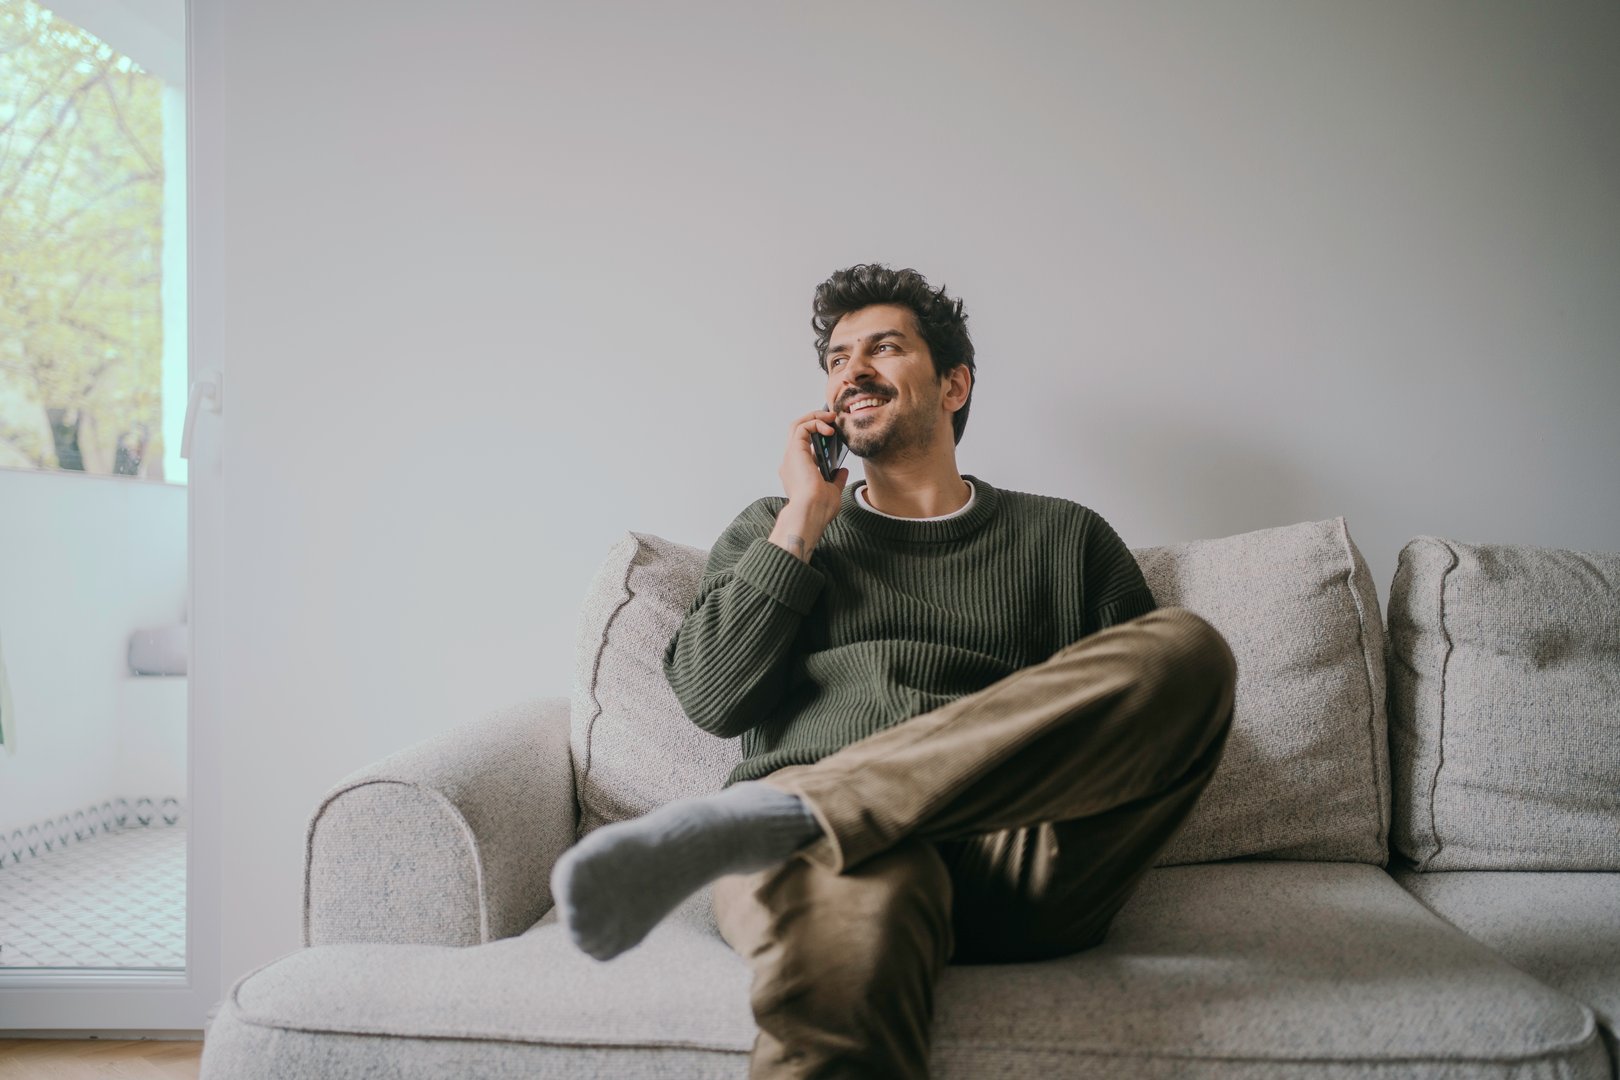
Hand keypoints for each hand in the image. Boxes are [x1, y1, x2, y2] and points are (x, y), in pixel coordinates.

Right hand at [771, 408, 846, 560]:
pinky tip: (830, 429)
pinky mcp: (794, 450)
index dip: (817, 436)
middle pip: (797, 432)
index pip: (804, 447)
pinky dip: (816, 422)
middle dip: (815, 421)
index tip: (833, 433)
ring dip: (815, 417)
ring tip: (831, 417)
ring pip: (797, 425)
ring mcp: (790, 456)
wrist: (811, 513)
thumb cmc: (819, 509)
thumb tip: (842, 471)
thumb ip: (835, 480)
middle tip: (832, 419)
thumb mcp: (832, 492)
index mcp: (797, 473)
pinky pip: (802, 427)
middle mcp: (790, 463)